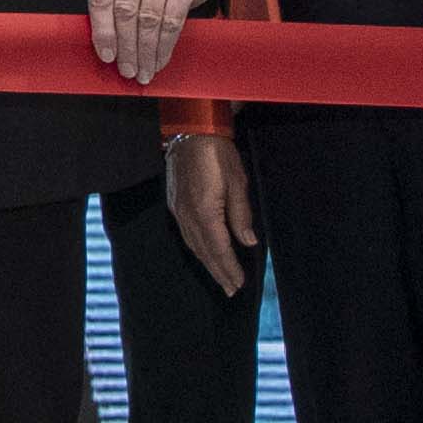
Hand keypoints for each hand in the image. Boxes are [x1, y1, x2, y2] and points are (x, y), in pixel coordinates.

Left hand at [84, 0, 210, 87]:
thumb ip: (107, 6)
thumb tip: (106, 50)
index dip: (103, 32)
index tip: (107, 56)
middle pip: (126, 10)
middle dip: (126, 46)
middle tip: (127, 70)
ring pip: (150, 17)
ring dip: (146, 50)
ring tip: (143, 70)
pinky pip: (174, 18)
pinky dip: (165, 44)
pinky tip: (159, 59)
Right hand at [164, 130, 257, 294]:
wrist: (191, 131)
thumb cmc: (218, 153)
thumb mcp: (237, 181)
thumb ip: (241, 214)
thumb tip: (247, 241)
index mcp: (205, 212)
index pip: (219, 248)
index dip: (229, 268)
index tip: (239, 283)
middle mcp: (188, 216)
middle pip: (204, 252)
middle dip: (218, 272)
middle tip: (230, 290)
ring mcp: (179, 211)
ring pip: (193, 245)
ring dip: (207, 264)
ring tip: (220, 278)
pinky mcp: (175, 204)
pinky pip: (187, 235)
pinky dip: (198, 249)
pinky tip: (204, 253)